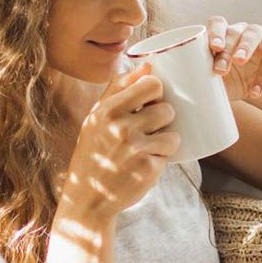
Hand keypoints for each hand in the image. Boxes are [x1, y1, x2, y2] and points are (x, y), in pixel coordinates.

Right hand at [58, 65, 177, 224]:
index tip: (150, 101)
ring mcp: (136, 149)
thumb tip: (147, 65)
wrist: (87, 198)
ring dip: (166, 141)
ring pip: (173, 134)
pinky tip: (143, 165)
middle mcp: (121, 128)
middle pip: (166, 109)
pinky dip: (161, 160)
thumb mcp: (96, 118)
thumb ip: (118, 88)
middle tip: (149, 129)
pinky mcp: (148, 169)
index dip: (157, 92)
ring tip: (148, 148)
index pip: (151, 84)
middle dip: (162, 119)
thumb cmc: (94, 152)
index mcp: (108, 110)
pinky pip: (170, 155)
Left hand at [205, 16, 261, 106]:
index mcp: (224, 35)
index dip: (214, 33)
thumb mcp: (218, 82)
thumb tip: (183, 92)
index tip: (212, 48)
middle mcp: (242, 31)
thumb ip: (203, 80)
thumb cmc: (234, 83)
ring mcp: (261, 35)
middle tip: (221, 68)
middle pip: (233, 32)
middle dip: (226, 49)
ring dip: (244, 48)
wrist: (260, 93)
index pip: (217, 24)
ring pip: (252, 35)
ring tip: (239, 61)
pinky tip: (256, 90)